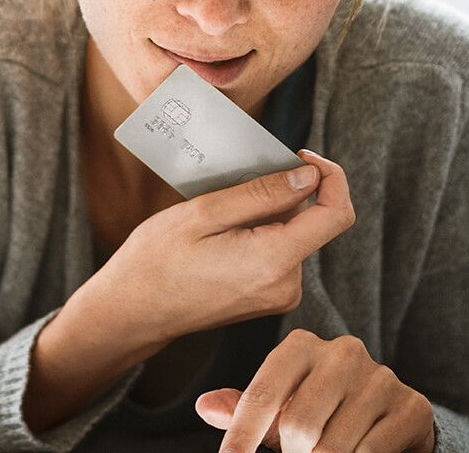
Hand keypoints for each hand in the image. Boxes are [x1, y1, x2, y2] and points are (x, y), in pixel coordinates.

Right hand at [77, 149, 356, 344]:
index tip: (301, 156)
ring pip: (294, 235)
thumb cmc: (156, 262)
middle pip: (311, 222)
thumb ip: (261, 194)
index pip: (336, 214)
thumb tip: (309, 176)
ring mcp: (279, 296)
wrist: (132, 312)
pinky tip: (221, 236)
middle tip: (236, 183)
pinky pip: (280, 253)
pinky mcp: (268, 298)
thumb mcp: (202, 213)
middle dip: (283, 195)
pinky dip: (260, 234)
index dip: (331, 177)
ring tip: (218, 216)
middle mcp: (286, 285)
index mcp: (273, 261)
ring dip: (267, 215)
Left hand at [198, 329, 436, 452]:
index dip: (242, 436)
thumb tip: (205, 406)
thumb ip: (243, 409)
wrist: (389, 421)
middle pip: (298, 427)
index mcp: (300, 346)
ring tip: (325, 452)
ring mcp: (381, 378)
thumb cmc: (320, 416)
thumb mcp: (279, 411)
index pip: (261, 396)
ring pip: (333, 447)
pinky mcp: (412, 407)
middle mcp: (342, 352)